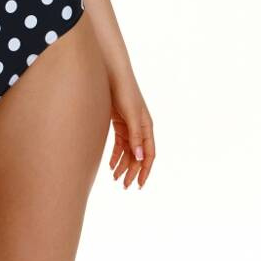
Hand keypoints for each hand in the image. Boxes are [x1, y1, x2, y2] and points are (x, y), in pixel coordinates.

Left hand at [107, 71, 154, 188]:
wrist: (111, 74)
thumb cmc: (125, 92)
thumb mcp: (131, 115)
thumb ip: (135, 136)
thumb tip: (139, 158)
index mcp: (146, 127)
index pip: (149, 155)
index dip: (145, 171)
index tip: (139, 185)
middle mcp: (140, 128)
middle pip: (137, 155)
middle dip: (132, 171)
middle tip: (124, 185)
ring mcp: (129, 126)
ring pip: (128, 151)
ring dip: (123, 165)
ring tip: (115, 178)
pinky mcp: (119, 122)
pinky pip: (119, 144)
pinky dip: (116, 155)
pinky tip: (110, 164)